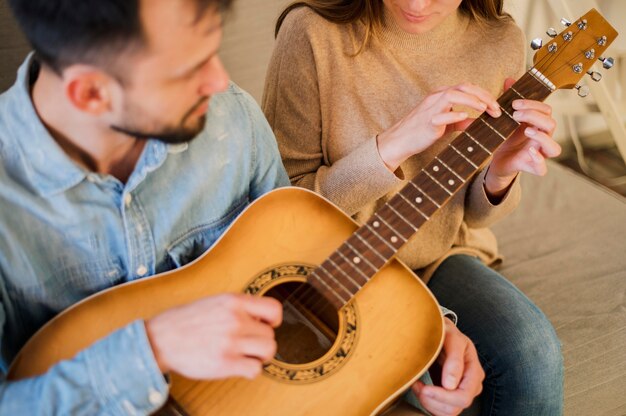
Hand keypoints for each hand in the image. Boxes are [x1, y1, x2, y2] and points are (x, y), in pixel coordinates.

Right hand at [146, 293, 281, 379]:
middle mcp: (235, 320)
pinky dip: (250, 370)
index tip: (266, 326)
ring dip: (259, 356)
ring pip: (268, 351)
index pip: (274, 309)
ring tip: (246, 355)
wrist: (161, 338)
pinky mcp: (225, 363)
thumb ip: (239, 307)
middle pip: (270, 335)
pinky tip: (238, 366)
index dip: (274, 320)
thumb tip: (263, 319)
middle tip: (247, 345)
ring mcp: (231, 342)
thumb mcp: (215, 302)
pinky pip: (254, 369)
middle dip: (261, 341)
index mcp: (233, 302)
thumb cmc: (186, 321)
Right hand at [377, 83, 501, 171]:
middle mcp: (436, 98)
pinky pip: (441, 114)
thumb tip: (474, 123)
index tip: (496, 106)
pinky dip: (454, 114)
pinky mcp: (427, 121)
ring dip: (472, 101)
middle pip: (463, 87)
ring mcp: (431, 108)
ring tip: (485, 110)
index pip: (466, 87)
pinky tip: (465, 117)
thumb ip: (459, 122)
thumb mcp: (443, 124)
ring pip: (453, 95)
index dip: (483, 94)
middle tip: (496, 108)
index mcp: (440, 96)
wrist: (399, 141)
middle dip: (483, 96)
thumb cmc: (420, 132)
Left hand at [412, 318, 483, 415]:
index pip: (463, 397)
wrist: (439, 332)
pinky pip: (440, 410)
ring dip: (428, 403)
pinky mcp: (450, 395)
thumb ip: (454, 359)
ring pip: (447, 412)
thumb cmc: (446, 332)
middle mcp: (471, 385)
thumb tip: (450, 385)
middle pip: (455, 408)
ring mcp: (461, 391)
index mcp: (474, 372)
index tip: (424, 388)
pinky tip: (419, 389)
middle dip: (432, 400)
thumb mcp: (451, 338)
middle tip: (417, 385)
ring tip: (417, 385)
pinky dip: (428, 404)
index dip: (443, 397)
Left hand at [484, 78, 560, 198]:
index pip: (546, 110)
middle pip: (551, 124)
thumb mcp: (504, 118)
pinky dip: (539, 161)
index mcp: (538, 124)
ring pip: (554, 148)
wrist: (495, 160)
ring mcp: (539, 154)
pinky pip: (542, 168)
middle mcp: (542, 138)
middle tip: (515, 114)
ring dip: (542, 137)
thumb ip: (508, 100)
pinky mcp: (532, 168)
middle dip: (534, 116)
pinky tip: (529, 152)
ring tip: (527, 131)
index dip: (534, 104)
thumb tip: (509, 80)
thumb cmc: (503, 137)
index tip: (514, 102)